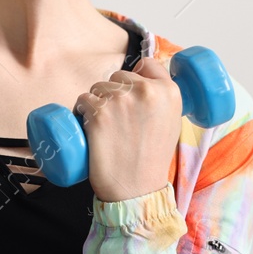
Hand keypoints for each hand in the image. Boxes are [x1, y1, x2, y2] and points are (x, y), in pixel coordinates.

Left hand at [75, 56, 183, 203]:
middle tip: (118, 120)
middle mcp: (147, 91)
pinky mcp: (99, 113)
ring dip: (96, 102)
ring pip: (98, 87)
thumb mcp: (171, 123)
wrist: (136, 190)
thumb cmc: (152, 160)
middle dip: (114, 92)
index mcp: (170, 91)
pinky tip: (90, 127)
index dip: (136, 77)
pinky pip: (82, 100)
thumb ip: (163, 100)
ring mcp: (121, 101)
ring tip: (106, 128)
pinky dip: (81, 111)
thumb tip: (146, 81)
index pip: (147, 63)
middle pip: (119, 75)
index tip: (131, 92)